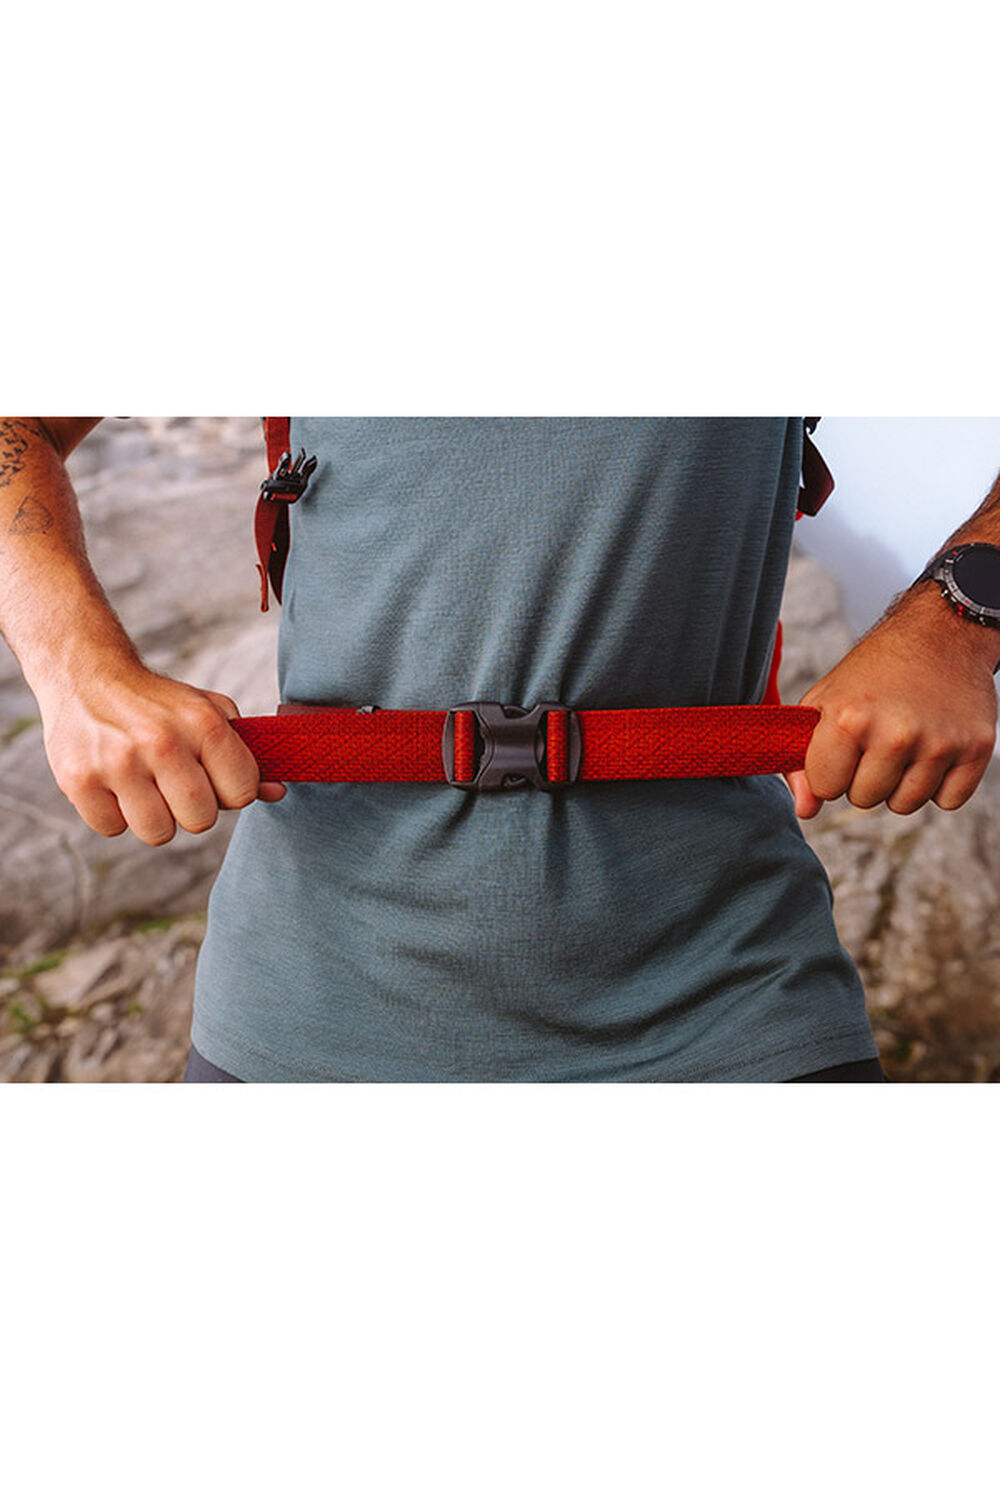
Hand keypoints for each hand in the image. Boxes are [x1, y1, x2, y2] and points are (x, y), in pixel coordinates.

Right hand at [37, 661, 285, 844]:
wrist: (85, 674)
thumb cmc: (159, 704)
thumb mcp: (209, 713)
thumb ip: (247, 755)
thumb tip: (278, 792)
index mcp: (203, 723)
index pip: (240, 793)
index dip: (229, 791)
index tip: (211, 776)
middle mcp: (162, 741)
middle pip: (201, 821)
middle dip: (193, 809)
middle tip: (175, 784)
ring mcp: (118, 762)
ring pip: (158, 833)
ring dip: (154, 817)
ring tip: (143, 784)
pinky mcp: (79, 779)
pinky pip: (112, 829)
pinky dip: (114, 814)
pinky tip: (112, 782)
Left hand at [783, 590, 997, 818]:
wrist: (939, 635)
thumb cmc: (873, 673)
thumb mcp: (824, 703)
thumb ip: (804, 760)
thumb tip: (805, 810)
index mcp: (849, 719)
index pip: (826, 788)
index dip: (831, 769)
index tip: (843, 746)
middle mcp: (895, 735)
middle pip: (864, 800)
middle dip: (864, 776)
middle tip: (877, 738)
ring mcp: (939, 744)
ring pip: (904, 805)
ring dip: (901, 783)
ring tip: (905, 742)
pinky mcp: (976, 749)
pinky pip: (947, 801)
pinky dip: (939, 784)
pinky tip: (933, 748)